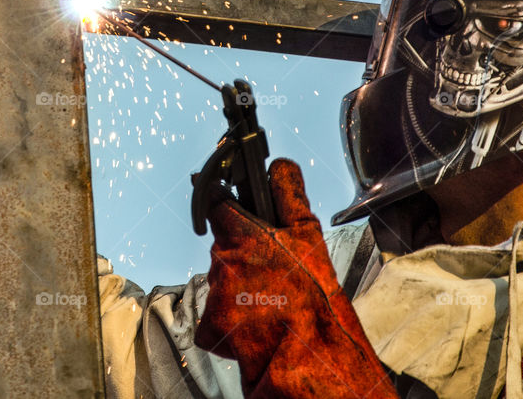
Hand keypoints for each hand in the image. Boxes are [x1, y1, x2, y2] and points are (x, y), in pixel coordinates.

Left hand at [195, 158, 396, 398]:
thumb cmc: (311, 299)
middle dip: (246, 255)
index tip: (227, 200)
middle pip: (225, 248)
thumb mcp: (309, 237)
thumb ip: (289, 196)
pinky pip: (218, 317)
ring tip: (273, 303)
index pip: (217, 203)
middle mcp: (222, 262)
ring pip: (224, 282)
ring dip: (242, 288)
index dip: (223, 201)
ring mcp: (214, 295)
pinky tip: (259, 323)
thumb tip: (280, 167)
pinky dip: (234, 320)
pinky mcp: (210, 327)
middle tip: (275, 272)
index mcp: (242, 236)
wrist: (305, 357)